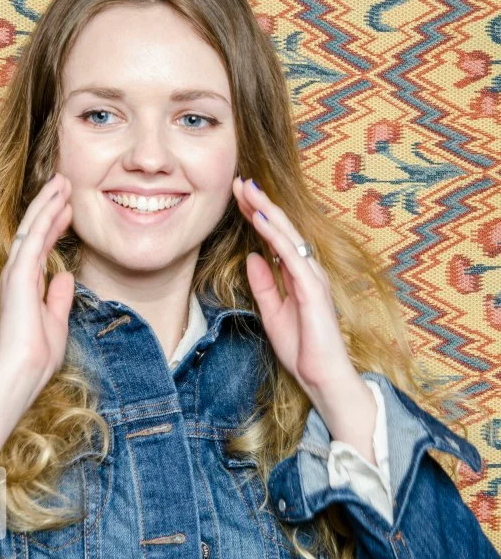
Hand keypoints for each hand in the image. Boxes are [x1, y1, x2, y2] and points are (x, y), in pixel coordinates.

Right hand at [0, 173, 74, 397]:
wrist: (24, 369)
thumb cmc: (38, 353)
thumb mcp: (56, 319)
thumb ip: (59, 296)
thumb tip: (65, 276)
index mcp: (26, 283)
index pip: (42, 245)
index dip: (55, 224)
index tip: (68, 207)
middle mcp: (18, 273)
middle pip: (35, 229)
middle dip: (50, 204)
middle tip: (64, 182)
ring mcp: (16, 271)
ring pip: (32, 226)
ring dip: (48, 202)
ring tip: (62, 181)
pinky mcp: (19, 273)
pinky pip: (33, 237)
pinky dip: (45, 216)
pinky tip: (56, 200)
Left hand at [233, 176, 357, 400]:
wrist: (321, 378)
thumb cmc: (302, 349)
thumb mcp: (272, 312)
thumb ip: (264, 284)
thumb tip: (252, 257)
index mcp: (298, 275)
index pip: (274, 237)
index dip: (256, 215)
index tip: (237, 196)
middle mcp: (308, 269)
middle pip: (280, 228)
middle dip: (259, 203)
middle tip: (238, 180)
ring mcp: (313, 276)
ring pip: (286, 234)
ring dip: (265, 210)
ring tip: (246, 189)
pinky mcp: (313, 288)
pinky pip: (290, 254)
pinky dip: (274, 234)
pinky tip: (259, 218)